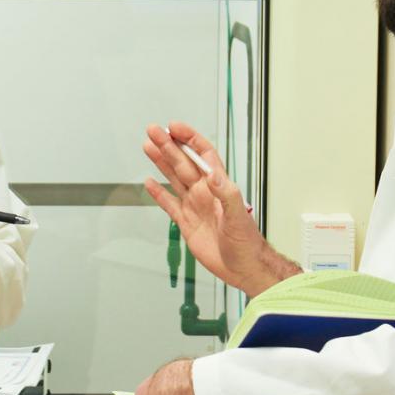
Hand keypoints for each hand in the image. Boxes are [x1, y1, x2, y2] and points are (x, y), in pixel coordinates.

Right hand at [143, 121, 296, 296]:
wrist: (241, 267)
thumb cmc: (246, 241)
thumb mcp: (237, 216)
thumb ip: (225, 193)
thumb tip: (213, 175)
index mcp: (218, 185)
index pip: (203, 154)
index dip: (189, 139)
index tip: (174, 128)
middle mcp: (204, 192)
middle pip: (183, 162)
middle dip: (168, 145)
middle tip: (152, 130)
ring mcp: (194, 206)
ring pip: (174, 178)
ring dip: (161, 162)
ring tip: (148, 146)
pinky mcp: (186, 222)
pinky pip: (169, 204)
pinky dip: (158, 193)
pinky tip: (149, 182)